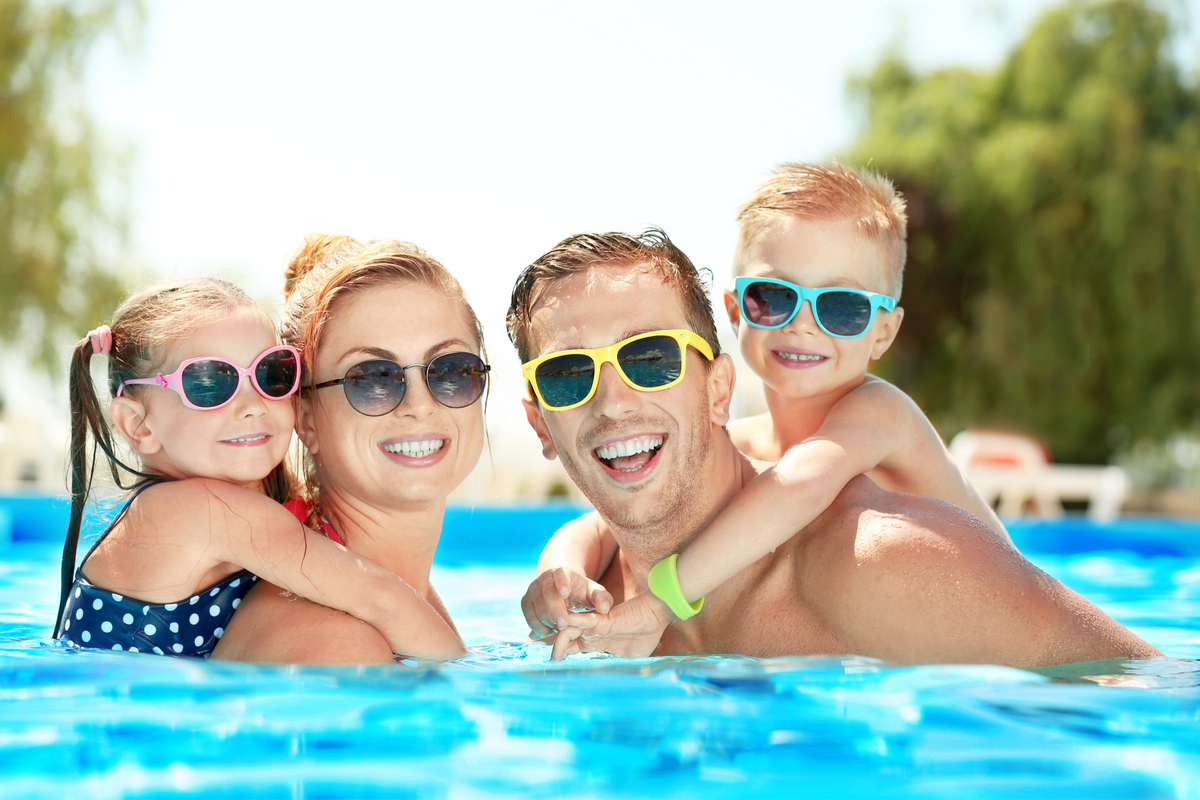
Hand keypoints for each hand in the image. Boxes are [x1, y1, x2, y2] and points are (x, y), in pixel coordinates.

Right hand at [521, 567, 612, 641]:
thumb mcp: (595, 593)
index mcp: (562, 572)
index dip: (562, 582)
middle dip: (555, 611)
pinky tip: (549, 633)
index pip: (560, 574)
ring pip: (536, 608)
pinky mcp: (526, 602)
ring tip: (559, 631)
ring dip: (547, 622)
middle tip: (564, 626)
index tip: (565, 593)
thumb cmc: (582, 592)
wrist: (563, 590)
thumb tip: (604, 608)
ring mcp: (532, 590)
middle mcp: (544, 579)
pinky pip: (528, 617)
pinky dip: (538, 627)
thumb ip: (603, 599)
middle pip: (546, 594)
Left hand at [548, 590, 674, 660]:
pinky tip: (561, 630)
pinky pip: (582, 620)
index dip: (558, 655)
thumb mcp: (627, 659)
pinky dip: (571, 623)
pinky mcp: (601, 619)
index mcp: (593, 642)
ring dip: (557, 641)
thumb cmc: (644, 636)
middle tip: (539, 656)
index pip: (570, 649)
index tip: (546, 667)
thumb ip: (616, 669)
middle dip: (548, 646)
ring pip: (568, 629)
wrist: (655, 616)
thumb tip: (611, 690)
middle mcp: (589, 633)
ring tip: (553, 656)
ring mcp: (593, 625)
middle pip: (563, 638)